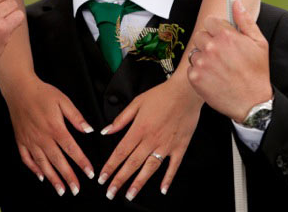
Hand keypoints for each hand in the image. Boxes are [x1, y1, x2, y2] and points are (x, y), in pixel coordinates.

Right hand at [5, 76, 94, 196]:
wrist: (20, 90)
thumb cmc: (42, 93)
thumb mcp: (63, 100)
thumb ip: (76, 117)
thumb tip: (88, 129)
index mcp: (55, 128)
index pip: (71, 149)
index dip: (81, 162)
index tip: (89, 173)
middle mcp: (43, 138)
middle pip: (58, 161)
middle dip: (68, 177)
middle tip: (76, 189)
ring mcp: (31, 141)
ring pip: (43, 164)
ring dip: (53, 179)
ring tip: (60, 190)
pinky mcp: (21, 141)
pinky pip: (27, 159)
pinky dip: (34, 170)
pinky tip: (40, 176)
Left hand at [97, 78, 202, 201]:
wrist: (185, 91)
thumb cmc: (162, 94)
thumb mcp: (137, 102)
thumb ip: (121, 119)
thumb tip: (106, 130)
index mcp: (139, 129)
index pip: (120, 152)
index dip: (110, 166)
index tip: (102, 178)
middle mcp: (151, 140)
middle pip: (132, 164)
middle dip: (119, 180)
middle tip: (110, 193)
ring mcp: (166, 146)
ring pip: (149, 169)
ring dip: (138, 183)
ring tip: (130, 195)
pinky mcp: (179, 147)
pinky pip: (173, 167)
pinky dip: (168, 179)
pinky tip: (162, 189)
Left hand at [187, 0, 271, 121]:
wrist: (252, 104)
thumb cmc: (257, 73)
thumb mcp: (259, 43)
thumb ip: (244, 20)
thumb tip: (236, 2)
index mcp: (226, 36)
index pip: (209, 21)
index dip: (216, 28)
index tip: (221, 35)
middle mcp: (211, 48)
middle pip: (200, 35)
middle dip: (209, 42)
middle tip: (221, 54)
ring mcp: (202, 63)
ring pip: (195, 51)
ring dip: (203, 57)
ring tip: (218, 67)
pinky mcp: (195, 78)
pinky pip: (191, 67)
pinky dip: (199, 72)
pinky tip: (213, 77)